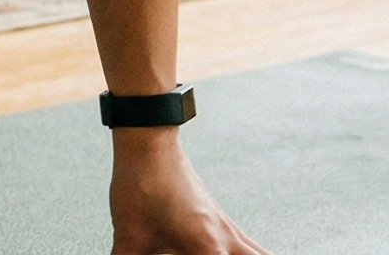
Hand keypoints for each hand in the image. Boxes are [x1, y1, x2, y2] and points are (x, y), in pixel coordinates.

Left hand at [108, 134, 268, 254]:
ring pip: (260, 254)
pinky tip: (237, 254)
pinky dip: (252, 254)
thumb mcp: (129, 238)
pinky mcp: (220, 219)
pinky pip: (249, 245)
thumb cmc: (141, 185)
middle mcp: (225, 238)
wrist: (149, 144)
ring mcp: (227, 227)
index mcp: (207, 246)